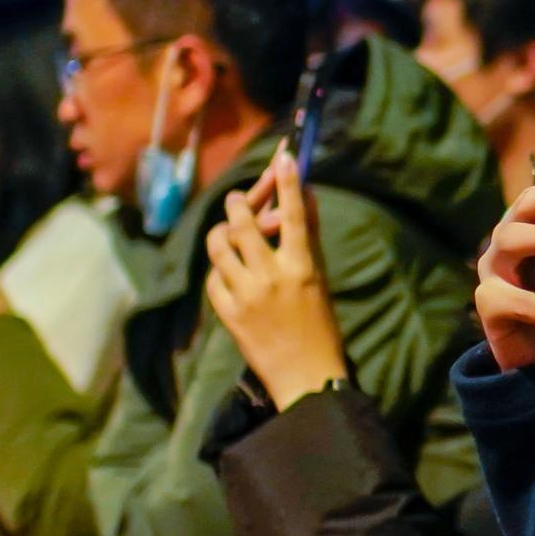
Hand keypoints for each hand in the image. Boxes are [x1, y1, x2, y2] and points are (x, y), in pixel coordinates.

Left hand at [204, 150, 352, 408]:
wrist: (306, 376)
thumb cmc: (320, 327)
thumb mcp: (319, 279)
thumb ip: (309, 237)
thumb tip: (305, 197)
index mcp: (302, 268)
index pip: (294, 216)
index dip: (288, 184)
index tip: (285, 159)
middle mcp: (272, 277)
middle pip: (244, 225)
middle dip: (238, 205)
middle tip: (237, 200)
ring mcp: (247, 295)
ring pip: (220, 248)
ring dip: (221, 232)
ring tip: (225, 231)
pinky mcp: (228, 314)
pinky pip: (214, 278)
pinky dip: (220, 269)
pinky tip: (227, 272)